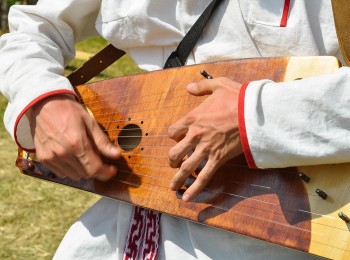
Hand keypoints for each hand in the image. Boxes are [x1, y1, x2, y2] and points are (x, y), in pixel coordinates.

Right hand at [28, 94, 120, 180]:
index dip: (106, 172)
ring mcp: (51, 157)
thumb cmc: (68, 110)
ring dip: (84, 170)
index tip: (113, 170)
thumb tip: (116, 155)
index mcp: (76, 143)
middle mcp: (63, 153)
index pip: (95, 168)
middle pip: (86, 174)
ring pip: (74, 176)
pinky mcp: (43, 159)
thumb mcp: (89, 122)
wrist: (43, 104)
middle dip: (97, 170)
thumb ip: (102, 141)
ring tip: (86, 157)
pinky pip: (61, 173)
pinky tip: (73, 158)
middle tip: (102, 162)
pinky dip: (70, 169)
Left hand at [168, 77, 242, 200]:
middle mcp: (195, 135)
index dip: (174, 135)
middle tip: (174, 163)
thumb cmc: (237, 98)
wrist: (254, 112)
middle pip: (175, 152)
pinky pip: (203, 176)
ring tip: (173, 187)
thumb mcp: (218, 85)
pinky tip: (187, 198)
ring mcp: (205, 149)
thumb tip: (189, 87)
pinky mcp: (217, 159)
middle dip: (172, 159)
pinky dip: (195, 188)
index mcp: (192, 118)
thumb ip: (201, 86)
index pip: (172, 131)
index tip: (178, 138)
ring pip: (185, 167)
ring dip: (177, 178)